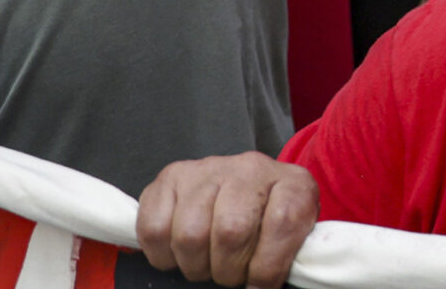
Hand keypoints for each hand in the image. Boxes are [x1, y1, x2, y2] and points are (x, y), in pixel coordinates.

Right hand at [137, 154, 319, 286]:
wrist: (249, 187)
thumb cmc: (270, 219)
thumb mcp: (291, 235)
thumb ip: (282, 258)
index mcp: (292, 183)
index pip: (282, 222)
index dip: (267, 267)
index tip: (259, 286)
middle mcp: (250, 168)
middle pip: (230, 232)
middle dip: (227, 271)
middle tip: (229, 274)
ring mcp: (209, 169)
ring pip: (190, 234)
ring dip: (195, 265)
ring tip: (206, 264)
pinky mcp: (172, 176)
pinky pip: (154, 228)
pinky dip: (162, 255)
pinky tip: (179, 254)